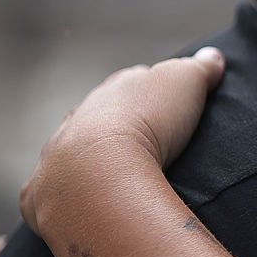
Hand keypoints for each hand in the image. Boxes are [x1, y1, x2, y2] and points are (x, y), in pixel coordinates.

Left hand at [20, 47, 224, 235]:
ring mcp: (57, 153)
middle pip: (102, 115)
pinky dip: (70, 192)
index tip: (169, 103)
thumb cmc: (148, 120)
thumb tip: (213, 56)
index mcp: (116, 89)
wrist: (99, 169)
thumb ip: (200, 67)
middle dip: (120, 124)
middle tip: (146, 142)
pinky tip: (88, 201)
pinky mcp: (43, 192)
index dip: (152, 90)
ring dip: (92, 158)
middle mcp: (81, 116)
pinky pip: (55, 189)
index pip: (134, 82)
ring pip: (75, 149)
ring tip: (119, 176)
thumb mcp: (187, 82)